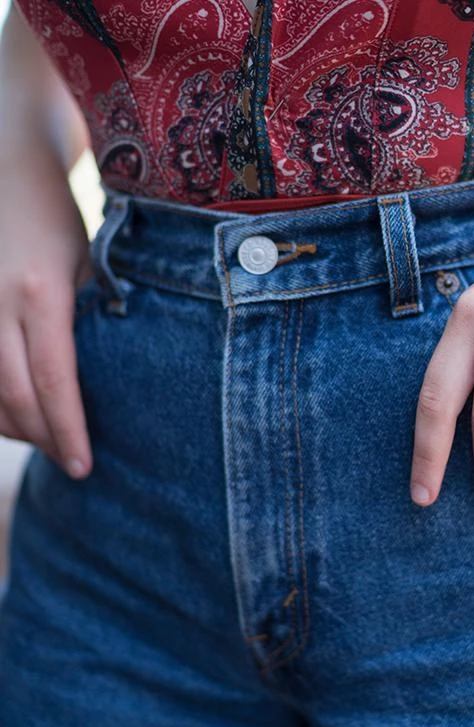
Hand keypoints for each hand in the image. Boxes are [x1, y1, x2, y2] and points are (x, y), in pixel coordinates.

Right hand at [0, 155, 93, 478]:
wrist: (4, 159)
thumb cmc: (59, 215)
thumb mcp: (91, 265)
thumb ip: (96, 321)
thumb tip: (108, 381)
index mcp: (40, 293)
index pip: (53, 382)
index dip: (68, 430)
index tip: (84, 465)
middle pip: (13, 396)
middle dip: (44, 437)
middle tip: (73, 462)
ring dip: (14, 425)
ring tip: (48, 440)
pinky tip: (14, 413)